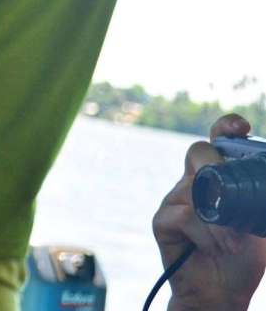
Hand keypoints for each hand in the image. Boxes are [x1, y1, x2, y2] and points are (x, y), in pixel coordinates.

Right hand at [151, 114, 265, 309]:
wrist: (222, 292)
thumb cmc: (244, 256)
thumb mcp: (264, 224)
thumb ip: (263, 199)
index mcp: (218, 178)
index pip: (217, 140)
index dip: (225, 127)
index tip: (240, 128)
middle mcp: (192, 182)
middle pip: (197, 152)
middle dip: (218, 170)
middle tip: (236, 198)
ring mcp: (174, 200)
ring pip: (193, 188)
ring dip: (220, 218)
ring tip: (233, 242)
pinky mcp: (163, 221)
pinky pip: (183, 214)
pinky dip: (205, 233)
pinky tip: (214, 247)